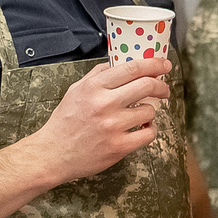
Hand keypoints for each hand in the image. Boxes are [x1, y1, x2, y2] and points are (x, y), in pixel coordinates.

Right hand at [28, 58, 170, 183]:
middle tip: (163, 90)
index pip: (132, 68)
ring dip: (149, 111)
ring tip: (140, 115)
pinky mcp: (119, 146)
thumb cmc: (65, 122)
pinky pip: (149, 133)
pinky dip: (150, 129)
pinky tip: (142, 128)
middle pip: (147, 85)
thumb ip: (97, 76)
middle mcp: (104, 104)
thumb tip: (118, 65)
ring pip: (149, 111)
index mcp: (94, 87)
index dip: (153, 64)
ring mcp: (113, 126)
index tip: (164, 65)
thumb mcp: (75, 91)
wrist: (53, 154)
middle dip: (161, 86)